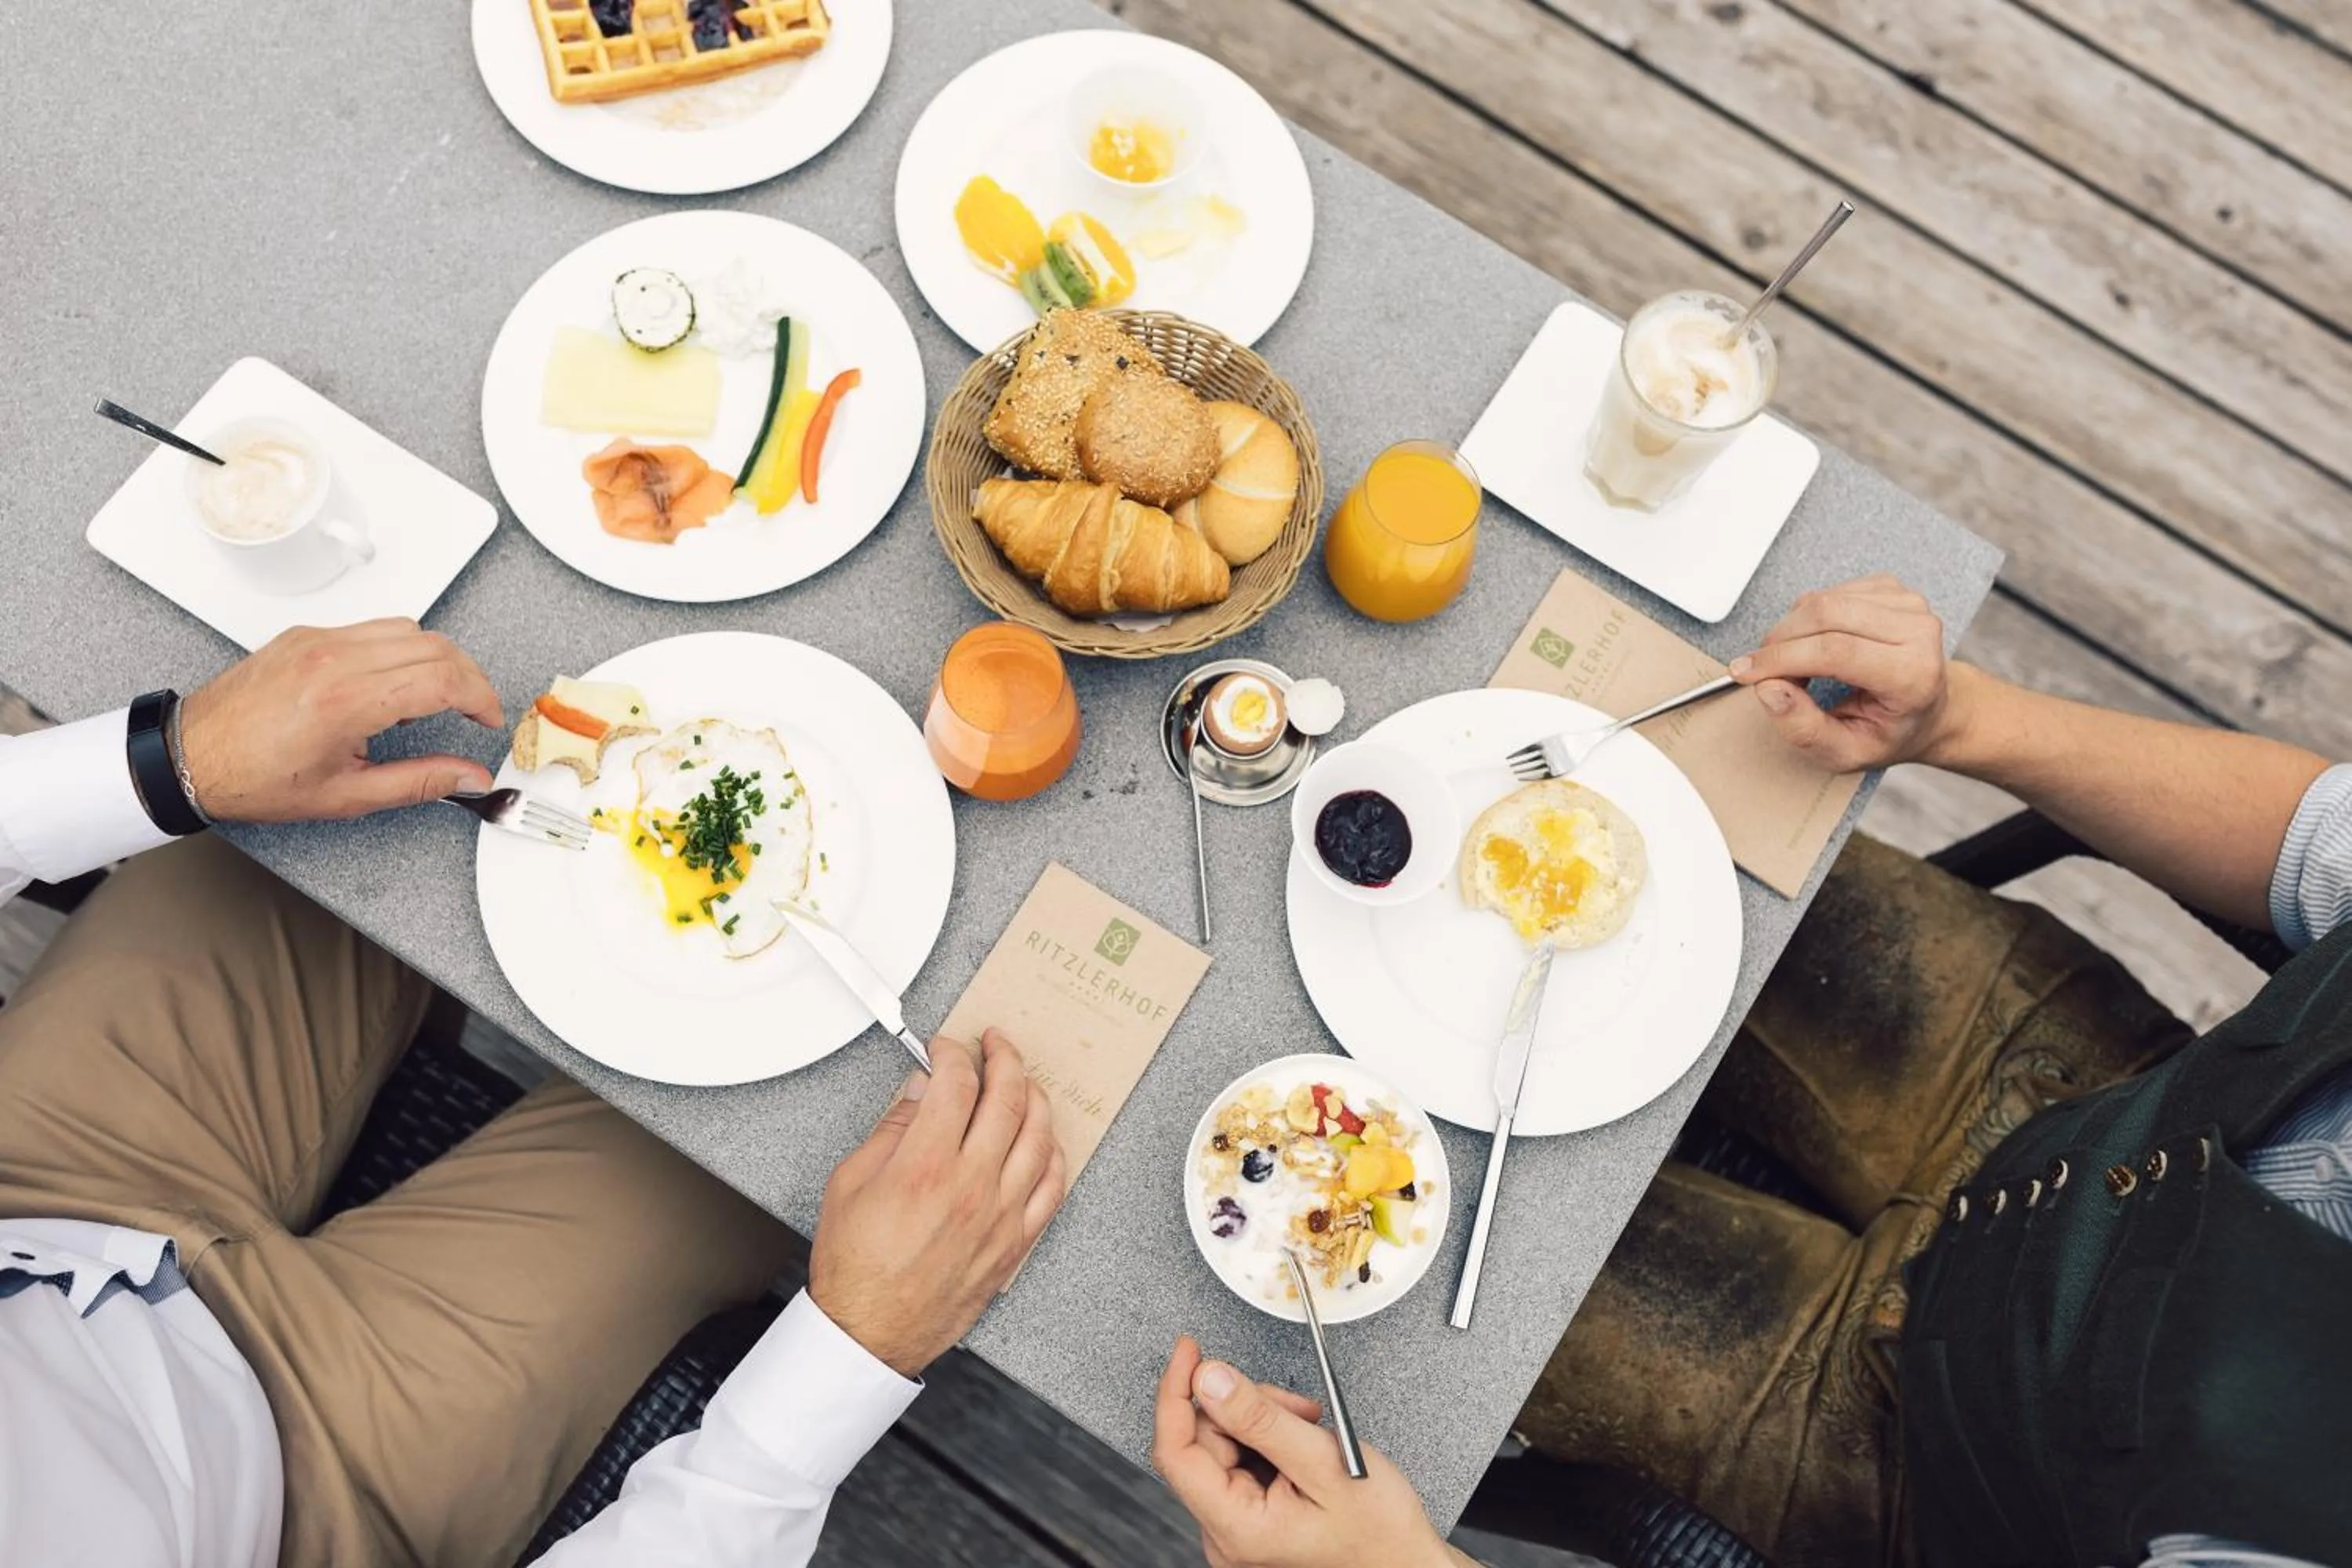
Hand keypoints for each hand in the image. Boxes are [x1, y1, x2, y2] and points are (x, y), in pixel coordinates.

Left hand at [177, 620, 503, 821]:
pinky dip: (396, 651)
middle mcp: (334, 658)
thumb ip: (420, 783)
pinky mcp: (305, 635)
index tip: (487, 718)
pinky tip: (385, 687)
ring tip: (424, 702)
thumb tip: (469, 777)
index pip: (443, 678)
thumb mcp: (348, 796)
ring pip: (407, 628)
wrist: (190, 756)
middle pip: (434, 646)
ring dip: (434, 659)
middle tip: (471, 709)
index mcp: (347, 701)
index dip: (480, 698)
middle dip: (467, 677)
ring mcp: (318, 640)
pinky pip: (370, 628)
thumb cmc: (255, 778)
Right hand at [808, 1030, 1067, 1377]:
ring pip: (1040, 1134)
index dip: (953, 1053)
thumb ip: (893, 1128)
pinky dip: (1053, 1151)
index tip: (945, 1048)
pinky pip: (1054, 1185)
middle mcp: (972, 1186)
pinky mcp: (1016, 1242)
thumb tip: (922, 1090)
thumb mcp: (851, 1182)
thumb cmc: (855, 1266)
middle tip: (995, 1044)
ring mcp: (1001, 1215)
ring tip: (1021, 1081)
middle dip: (1004, 1057)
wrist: (870, 1331)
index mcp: (925, 1167)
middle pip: (1008, 1097)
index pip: (957, 1084)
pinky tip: (1042, 1138)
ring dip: (1034, 1095)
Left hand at [1152, 1337, 1464, 1567]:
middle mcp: (1225, 1532)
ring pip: (1223, 1443)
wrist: (1402, 1561)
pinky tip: (1301, 1442)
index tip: (1190, 1351)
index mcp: (1236, 1527)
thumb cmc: (1378, 1530)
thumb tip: (1210, 1380)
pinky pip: (1239, 1458)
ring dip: (1263, 1421)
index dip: (1176, 1392)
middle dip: (1245, 1408)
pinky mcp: (1247, 1512)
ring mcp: (1235, 1524)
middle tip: (1297, 1409)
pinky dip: (1268, 1438)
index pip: (1176, 1451)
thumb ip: (1262, 1420)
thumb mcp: (1325, 1462)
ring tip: (1309, 1429)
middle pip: (1203, 1441)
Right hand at [1727, 575, 1960, 772]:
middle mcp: (1918, 631)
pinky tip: (1815, 643)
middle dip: (1779, 642)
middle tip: (1766, 672)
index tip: (1744, 671)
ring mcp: (1907, 604)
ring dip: (1790, 630)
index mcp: (1913, 675)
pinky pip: (1827, 593)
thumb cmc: (1888, 731)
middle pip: (1825, 614)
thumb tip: (1768, 689)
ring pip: (1821, 599)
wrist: (1930, 710)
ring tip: (1796, 665)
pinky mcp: (1890, 588)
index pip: (1835, 650)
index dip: (1781, 659)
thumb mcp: (1846, 752)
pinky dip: (1806, 618)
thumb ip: (1804, 728)